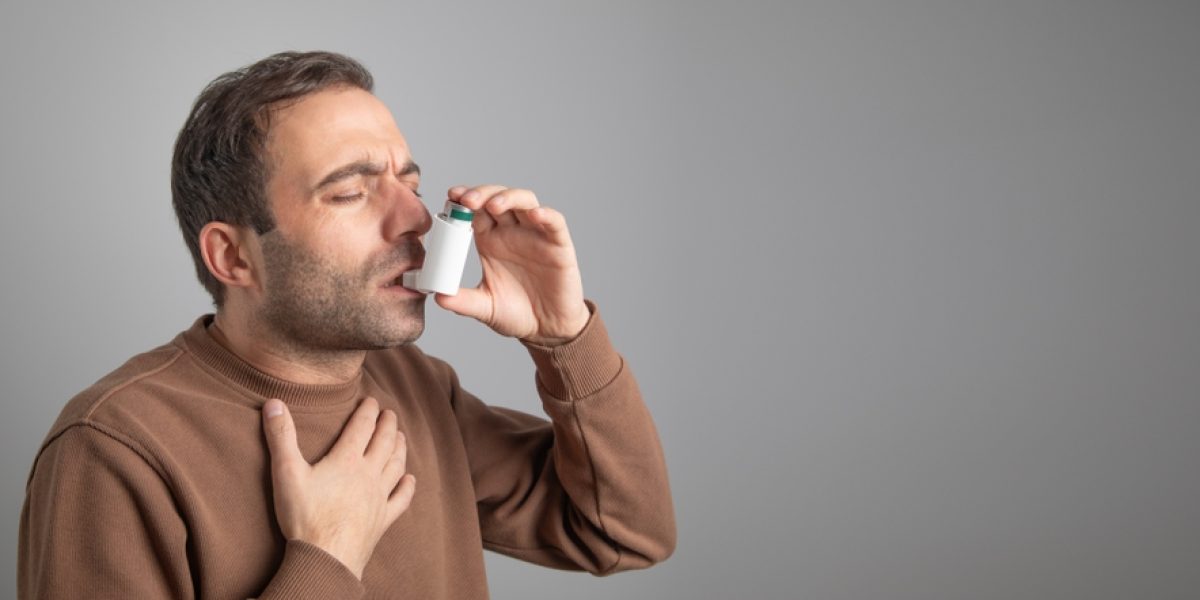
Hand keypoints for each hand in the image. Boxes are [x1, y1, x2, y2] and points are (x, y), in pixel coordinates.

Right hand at [261, 397, 415, 579]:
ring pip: (396, 465)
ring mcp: (379, 497)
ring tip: (401, 437)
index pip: (362, 427)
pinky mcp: (383, 519)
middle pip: (385, 442)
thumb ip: (281, 437)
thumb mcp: (286, 473)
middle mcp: (368, 475)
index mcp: (347, 461)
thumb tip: (273, 403)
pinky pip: (401, 499)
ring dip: (400, 448)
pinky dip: (407, 487)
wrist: (325, 558)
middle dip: (388, 425)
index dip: (368, 410)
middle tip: (390, 413)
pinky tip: (410, 479)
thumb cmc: (305, 517)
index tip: (372, 400)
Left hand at [433, 185, 589, 345]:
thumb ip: (463, 301)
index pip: (476, 210)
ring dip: (509, 197)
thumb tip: (438, 297)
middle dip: (481, 193)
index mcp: (490, 241)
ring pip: (524, 201)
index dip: (464, 200)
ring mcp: (536, 235)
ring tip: (493, 205)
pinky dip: (546, 215)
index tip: (450, 198)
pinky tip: (534, 215)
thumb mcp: (485, 307)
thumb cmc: (517, 314)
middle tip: (466, 200)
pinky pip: (554, 222)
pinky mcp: (558, 245)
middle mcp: (512, 232)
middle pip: (497, 198)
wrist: (547, 331)